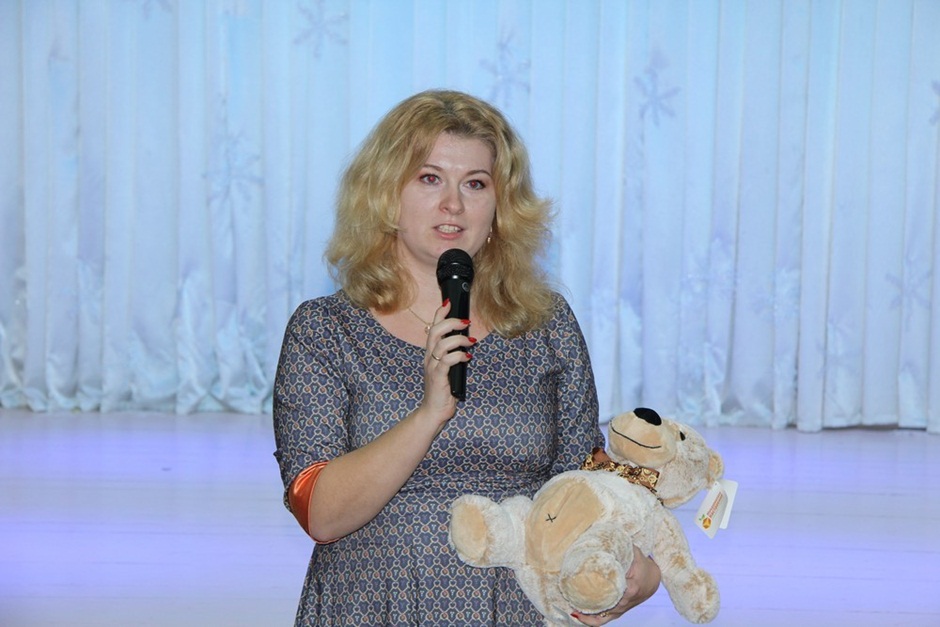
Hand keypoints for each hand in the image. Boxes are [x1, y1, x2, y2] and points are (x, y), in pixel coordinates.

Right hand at [419, 299, 473, 422]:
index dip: (439, 314)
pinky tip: (467, 357)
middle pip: (435, 332)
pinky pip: (447, 360)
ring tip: (471, 342)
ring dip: (459, 340)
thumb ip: (452, 354)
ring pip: (442, 344)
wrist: (433, 411)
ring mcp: (432, 367)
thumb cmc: (442, 389)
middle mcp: (429, 357)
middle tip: (466, 323)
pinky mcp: (438, 377)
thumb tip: (466, 340)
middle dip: (451, 323)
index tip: (449, 303)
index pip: (432, 328)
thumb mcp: (447, 368)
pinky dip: (459, 355)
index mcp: (430, 353)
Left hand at [571, 547, 660, 624]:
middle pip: (602, 604)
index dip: (595, 588)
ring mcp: (620, 609)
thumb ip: (621, 546)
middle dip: (585, 600)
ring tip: (570, 603)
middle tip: (570, 593)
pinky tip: (577, 615)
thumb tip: (603, 538)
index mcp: (630, 587)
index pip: (611, 590)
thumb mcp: (635, 553)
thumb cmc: (642, 566)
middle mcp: (624, 602)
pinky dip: (589, 620)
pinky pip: (601, 621)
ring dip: (585, 611)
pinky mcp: (617, 612)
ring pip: (600, 616)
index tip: (582, 583)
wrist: (652, 580)